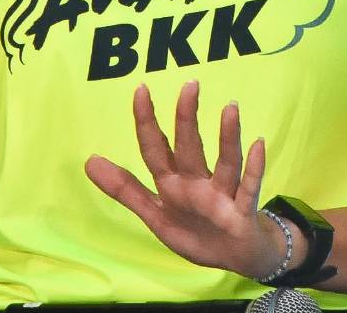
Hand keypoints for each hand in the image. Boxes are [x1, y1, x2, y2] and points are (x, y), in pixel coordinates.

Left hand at [84, 81, 286, 279]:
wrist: (236, 259)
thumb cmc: (195, 231)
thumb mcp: (155, 215)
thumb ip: (125, 190)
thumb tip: (88, 161)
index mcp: (172, 184)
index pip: (155, 149)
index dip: (146, 122)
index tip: (140, 89)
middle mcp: (196, 183)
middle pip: (189, 148)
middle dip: (187, 119)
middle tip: (189, 85)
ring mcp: (221, 196)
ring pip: (225, 163)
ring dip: (227, 137)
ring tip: (230, 108)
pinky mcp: (242, 212)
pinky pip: (249, 188)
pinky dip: (254, 168)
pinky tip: (258, 144)